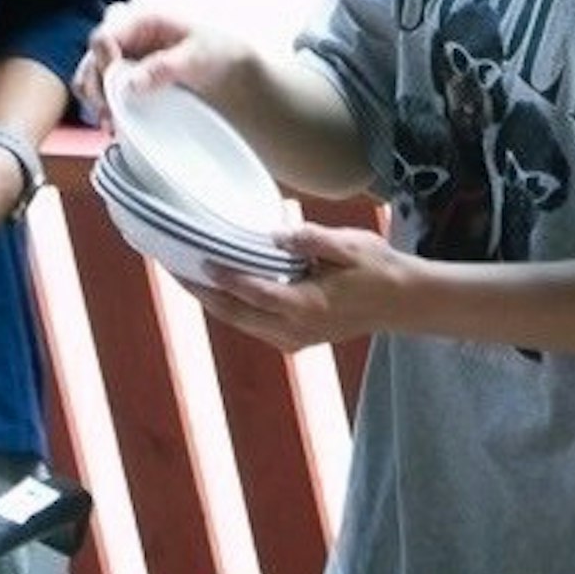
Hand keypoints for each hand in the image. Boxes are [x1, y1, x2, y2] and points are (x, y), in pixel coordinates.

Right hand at [76, 2, 251, 124]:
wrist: (227, 71)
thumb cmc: (215, 52)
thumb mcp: (196, 57)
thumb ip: (164, 68)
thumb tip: (131, 84)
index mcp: (141, 19)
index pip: (104, 36)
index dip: (103, 62)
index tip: (115, 86)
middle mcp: (124, 35)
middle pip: (91, 59)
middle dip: (95, 88)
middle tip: (110, 113)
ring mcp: (121, 56)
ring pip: (90, 76)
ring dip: (96, 100)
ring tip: (111, 123)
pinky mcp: (123, 77)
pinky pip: (101, 90)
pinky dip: (103, 107)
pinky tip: (115, 123)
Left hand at [188, 217, 406, 351]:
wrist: (401, 302)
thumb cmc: (377, 269)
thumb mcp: (350, 245)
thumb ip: (312, 239)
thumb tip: (277, 233)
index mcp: (306, 306)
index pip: (252, 291)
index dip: (222, 276)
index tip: (198, 258)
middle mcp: (294, 329)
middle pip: (235, 314)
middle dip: (202, 292)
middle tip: (172, 269)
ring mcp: (294, 339)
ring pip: (240, 323)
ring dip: (213, 302)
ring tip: (185, 276)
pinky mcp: (295, 340)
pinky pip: (253, 326)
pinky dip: (232, 308)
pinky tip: (218, 289)